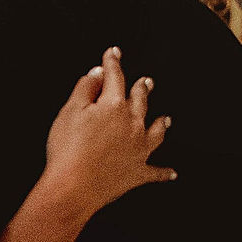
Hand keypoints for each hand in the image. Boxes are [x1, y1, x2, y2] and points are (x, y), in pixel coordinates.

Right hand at [42, 47, 175, 219]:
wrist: (73, 188)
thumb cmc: (68, 149)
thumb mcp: (70, 111)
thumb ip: (86, 88)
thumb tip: (98, 73)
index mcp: (114, 106)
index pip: (115, 77)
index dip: (113, 62)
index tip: (114, 54)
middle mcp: (133, 124)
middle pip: (140, 101)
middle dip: (142, 89)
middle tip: (146, 82)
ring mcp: (139, 149)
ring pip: (156, 131)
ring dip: (160, 123)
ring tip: (165, 119)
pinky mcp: (138, 172)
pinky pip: (156, 172)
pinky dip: (164, 172)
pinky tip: (173, 173)